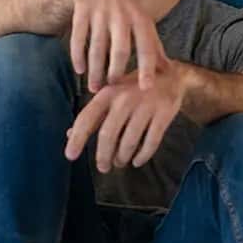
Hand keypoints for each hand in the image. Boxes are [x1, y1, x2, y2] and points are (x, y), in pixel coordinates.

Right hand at [66, 0, 168, 91]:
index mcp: (140, 19)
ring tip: (94, 87)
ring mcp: (101, 12)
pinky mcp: (82, 10)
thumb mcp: (142, 22)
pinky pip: (78, 38)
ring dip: (95, 70)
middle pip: (120, 50)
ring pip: (98, 47)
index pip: (146, 46)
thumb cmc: (125, 9)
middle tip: (112, 89)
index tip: (146, 87)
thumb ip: (153, 46)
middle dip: (116, 73)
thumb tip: (169, 71)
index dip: (147, 67)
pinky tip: (79, 70)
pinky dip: (78, 55)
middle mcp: (122, 14)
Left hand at [66, 66, 186, 171]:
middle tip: (103, 168)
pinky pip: (151, 142)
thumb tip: (70, 134)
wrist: (172, 74)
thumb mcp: (112, 94)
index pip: (86, 118)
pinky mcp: (164, 114)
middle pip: (108, 135)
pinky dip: (143, 155)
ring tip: (120, 162)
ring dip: (122, 157)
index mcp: (108, 93)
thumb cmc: (135, 87)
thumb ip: (93, 114)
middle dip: (103, 156)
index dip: (77, 138)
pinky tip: (137, 161)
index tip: (70, 156)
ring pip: (129, 141)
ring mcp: (145, 106)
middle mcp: (124, 99)